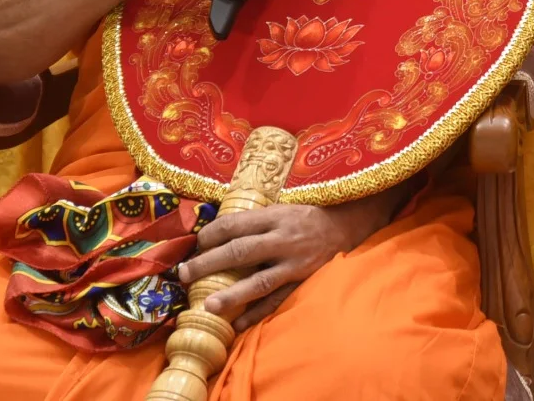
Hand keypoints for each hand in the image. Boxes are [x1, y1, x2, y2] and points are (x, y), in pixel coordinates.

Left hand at [179, 201, 385, 329]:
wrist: (349, 224)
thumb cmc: (308, 217)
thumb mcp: (282, 208)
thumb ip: (255, 221)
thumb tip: (216, 233)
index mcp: (275, 216)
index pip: (235, 224)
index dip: (210, 235)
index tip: (193, 245)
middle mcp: (283, 239)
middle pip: (240, 251)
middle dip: (208, 263)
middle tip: (184, 274)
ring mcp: (294, 263)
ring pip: (259, 280)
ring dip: (232, 294)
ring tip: (208, 305)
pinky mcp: (304, 281)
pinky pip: (278, 300)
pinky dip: (258, 313)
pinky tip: (238, 324)